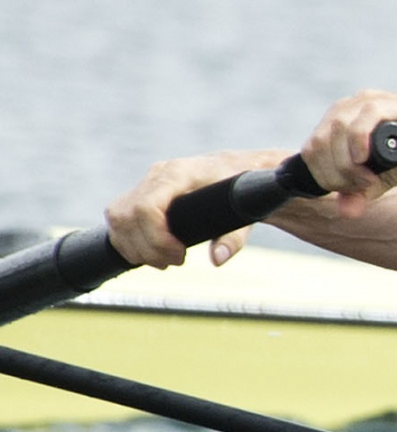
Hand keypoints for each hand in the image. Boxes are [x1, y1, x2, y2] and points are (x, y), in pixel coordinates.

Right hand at [105, 150, 282, 269]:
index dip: (157, 238)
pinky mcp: (141, 193)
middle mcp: (157, 175)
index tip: (180, 255)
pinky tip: (150, 253)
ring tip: (165, 260)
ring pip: (118, 219)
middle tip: (176, 261)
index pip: (146, 207)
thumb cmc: (241, 188)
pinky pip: (118, 220)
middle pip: (127, 217)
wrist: (237, 170)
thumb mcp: (244, 212)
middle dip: (148, 249)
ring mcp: (146, 183)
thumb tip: (217, 258)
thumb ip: (233, 238)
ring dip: (136, 248)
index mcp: (179, 173)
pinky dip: (128, 242)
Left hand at [299, 92, 396, 215]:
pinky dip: (358, 142)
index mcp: (339, 122)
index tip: (350, 191)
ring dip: (347, 164)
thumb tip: (344, 213)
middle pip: (319, 143)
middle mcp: (348, 108)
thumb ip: (363, 191)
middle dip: (334, 174)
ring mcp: (368, 102)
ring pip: (336, 130)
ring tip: (369, 179)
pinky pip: (363, 118)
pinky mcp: (392, 103)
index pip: (311, 150)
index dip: (324, 177)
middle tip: (361, 187)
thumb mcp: (386, 176)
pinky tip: (365, 159)